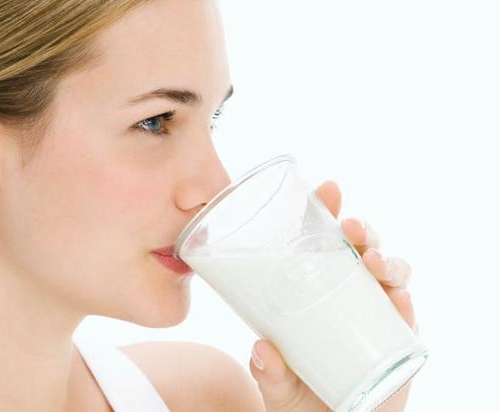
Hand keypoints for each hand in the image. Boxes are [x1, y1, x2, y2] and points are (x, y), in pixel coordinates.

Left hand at [249, 180, 418, 411]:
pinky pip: (407, 315)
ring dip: (386, 260)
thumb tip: (262, 350)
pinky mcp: (398, 339)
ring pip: (390, 272)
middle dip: (361, 231)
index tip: (326, 189)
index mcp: (316, 288)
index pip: (322, 240)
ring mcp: (376, 312)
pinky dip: (405, 303)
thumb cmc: (300, 392)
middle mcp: (349, 293)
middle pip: (361, 248)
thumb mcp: (277, 383)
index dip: (326, 212)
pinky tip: (400, 300)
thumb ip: (268, 370)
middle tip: (350, 228)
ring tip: (372, 262)